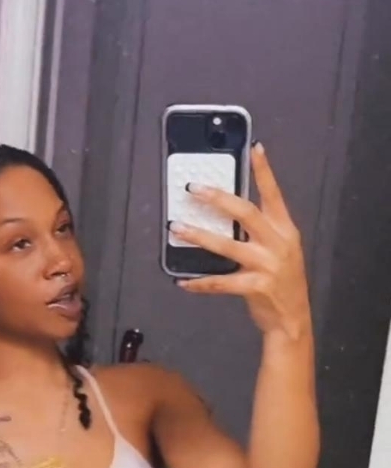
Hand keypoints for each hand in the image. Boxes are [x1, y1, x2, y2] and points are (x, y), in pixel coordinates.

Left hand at [169, 143, 311, 339]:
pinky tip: (182, 281)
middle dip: (218, 198)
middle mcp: (278, 243)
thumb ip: (261, 232)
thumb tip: (228, 214)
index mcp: (285, 230)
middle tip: (193, 188)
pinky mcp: (256, 287)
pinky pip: (220, 283)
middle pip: (245, 213)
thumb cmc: (281, 282)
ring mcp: (267, 265)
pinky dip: (199, 283)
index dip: (264, 172)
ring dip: (198, 236)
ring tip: (176, 228)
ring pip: (227, 245)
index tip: (255, 148)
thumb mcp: (280, 250)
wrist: (292, 319)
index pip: (274, 195)